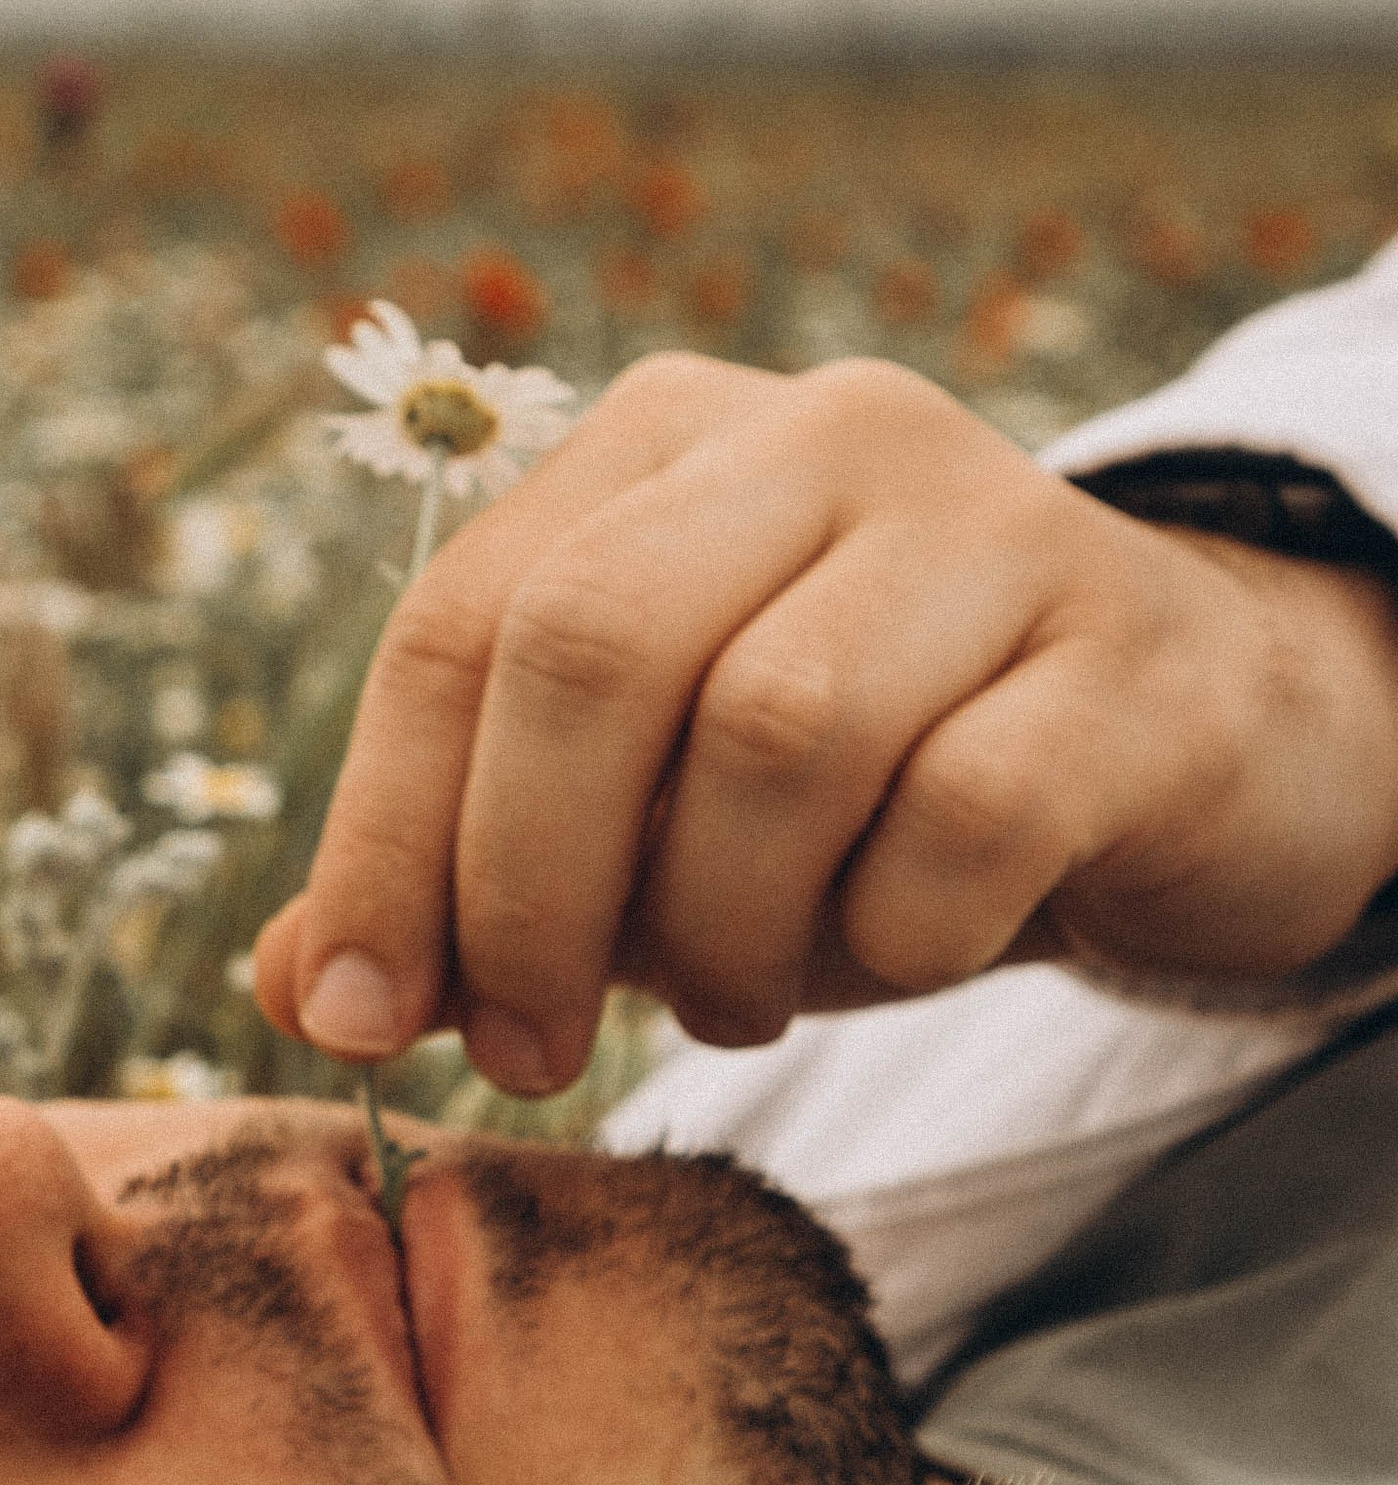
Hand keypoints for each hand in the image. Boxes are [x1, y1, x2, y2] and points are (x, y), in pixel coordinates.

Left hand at [252, 350, 1397, 1091]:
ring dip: (716, 927)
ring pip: (776, 733)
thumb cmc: (873, 789)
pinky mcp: (1131, 653)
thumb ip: (467, 877)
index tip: (354, 1019)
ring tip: (730, 997)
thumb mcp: (648, 823)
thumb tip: (292, 989)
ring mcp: (994, 522)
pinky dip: (894, 934)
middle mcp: (822, 432)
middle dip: (521, 891)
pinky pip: (962, 815)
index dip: (378, 839)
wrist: (1192, 744)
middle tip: (524, 1052)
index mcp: (665, 438)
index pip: (459, 624)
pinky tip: (896, 951)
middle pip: (592, 649)